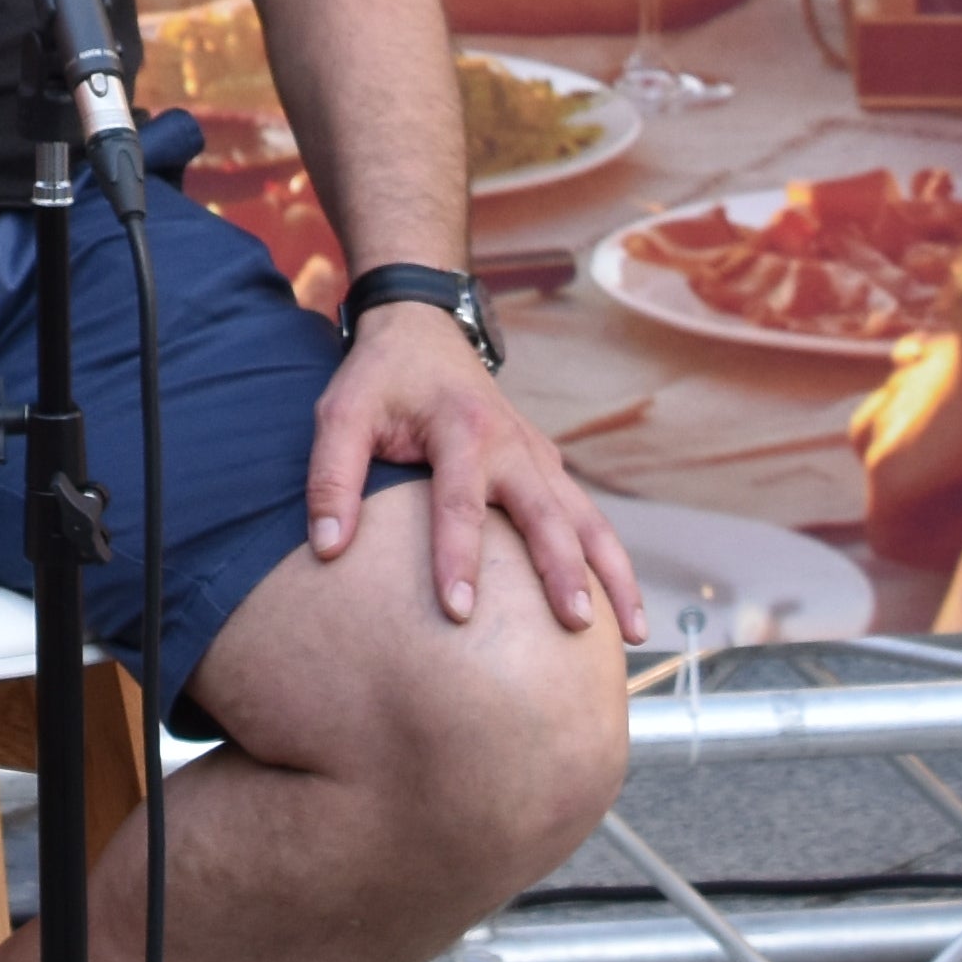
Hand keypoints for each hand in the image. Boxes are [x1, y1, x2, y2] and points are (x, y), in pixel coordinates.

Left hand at [307, 305, 647, 636]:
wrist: (423, 329)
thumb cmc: (380, 379)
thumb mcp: (341, 414)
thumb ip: (331, 477)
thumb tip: (329, 548)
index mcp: (460, 428)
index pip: (460, 502)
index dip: (458, 558)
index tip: (459, 613)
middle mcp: (511, 443)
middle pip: (546, 513)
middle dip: (563, 571)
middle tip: (574, 624)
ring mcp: (538, 455)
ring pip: (587, 519)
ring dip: (613, 573)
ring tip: (633, 632)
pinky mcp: (549, 467)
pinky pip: (588, 518)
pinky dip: (610, 561)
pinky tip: (623, 609)